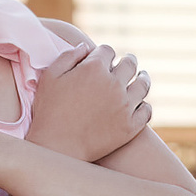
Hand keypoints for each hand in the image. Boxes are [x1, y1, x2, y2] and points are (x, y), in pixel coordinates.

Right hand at [30, 42, 150, 162]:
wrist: (57, 148)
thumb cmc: (49, 112)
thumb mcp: (49, 78)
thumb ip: (67, 57)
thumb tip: (85, 47)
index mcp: (94, 68)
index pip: (107, 51)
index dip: (104, 53)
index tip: (103, 58)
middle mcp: (114, 83)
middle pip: (129, 63)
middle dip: (127, 61)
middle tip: (128, 62)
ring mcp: (125, 105)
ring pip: (143, 84)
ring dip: (142, 79)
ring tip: (142, 78)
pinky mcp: (131, 126)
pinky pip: (147, 110)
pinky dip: (144, 106)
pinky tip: (140, 105)